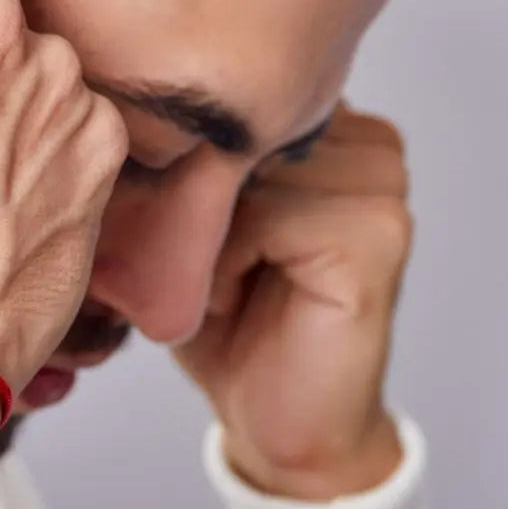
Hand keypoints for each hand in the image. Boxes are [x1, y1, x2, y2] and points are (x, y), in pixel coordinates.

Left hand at [174, 104, 409, 499]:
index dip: (179, 141)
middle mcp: (367, 143)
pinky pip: (268, 215)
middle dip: (185, 186)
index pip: (238, 92)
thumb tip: (127, 100)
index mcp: (331, 124)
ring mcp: (380, 186)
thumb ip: (189, 153)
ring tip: (213, 279)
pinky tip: (230, 297)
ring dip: (204, 232)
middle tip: (169, 245)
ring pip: (245, 170)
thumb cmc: (226, 312)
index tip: (145, 185)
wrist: (271, 416)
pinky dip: (226, 261)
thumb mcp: (196, 213)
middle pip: (239, 128)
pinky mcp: (376, 237)